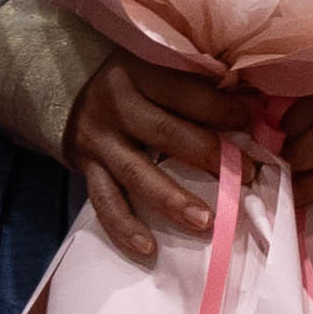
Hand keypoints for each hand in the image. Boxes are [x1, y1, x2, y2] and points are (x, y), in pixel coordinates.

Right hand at [63, 52, 251, 259]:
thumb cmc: (126, 79)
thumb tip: (252, 105)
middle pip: (165, 133)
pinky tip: (148, 248)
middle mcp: (116, 106)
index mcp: (138, 73)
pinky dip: (125, 227)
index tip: (252, 123)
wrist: (60, 87)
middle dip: (208, 156)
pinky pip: (104, 202)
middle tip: (245, 177)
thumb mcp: (150, 65)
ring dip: (172, 199)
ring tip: (205, 222)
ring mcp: (99, 141)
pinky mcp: (86, 168)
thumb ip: (190, 83)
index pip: (185, 93)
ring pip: (136, 173)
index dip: (222, 109)